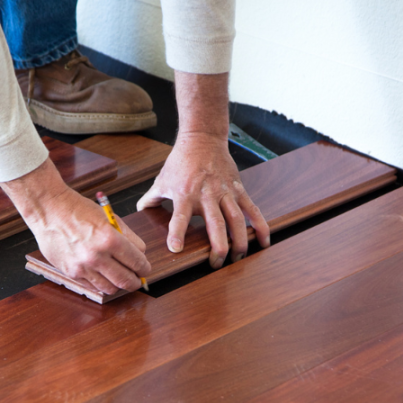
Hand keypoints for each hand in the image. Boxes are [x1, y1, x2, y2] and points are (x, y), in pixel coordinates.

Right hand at [0, 158, 150, 293]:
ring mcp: (83, 267)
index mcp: (110, 239)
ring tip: (119, 277)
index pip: (138, 262)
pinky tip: (102, 274)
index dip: (145, 268)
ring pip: (111, 288)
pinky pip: (93, 285)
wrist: (49, 210)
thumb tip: (140, 255)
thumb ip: (128, 237)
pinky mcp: (71, 272)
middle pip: (126, 281)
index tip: (145, 269)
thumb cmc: (79, 210)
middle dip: (136, 282)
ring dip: (118, 285)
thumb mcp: (110, 218)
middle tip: (137, 279)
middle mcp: (96, 256)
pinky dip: (101, 282)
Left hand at [137, 70, 268, 269]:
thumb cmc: (180, 162)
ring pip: (237, 220)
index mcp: (185, 194)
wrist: (202, 138)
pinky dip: (260, 226)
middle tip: (216, 264)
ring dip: (240, 241)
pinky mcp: (239, 189)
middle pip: (215, 224)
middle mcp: (207, 195)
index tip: (176, 249)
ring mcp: (225, 192)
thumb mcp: (161, 180)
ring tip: (239, 258)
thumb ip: (150, 199)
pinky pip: (252, 210)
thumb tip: (139, 213)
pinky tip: (263, 242)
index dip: (177, 233)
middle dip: (218, 247)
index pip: (179, 216)